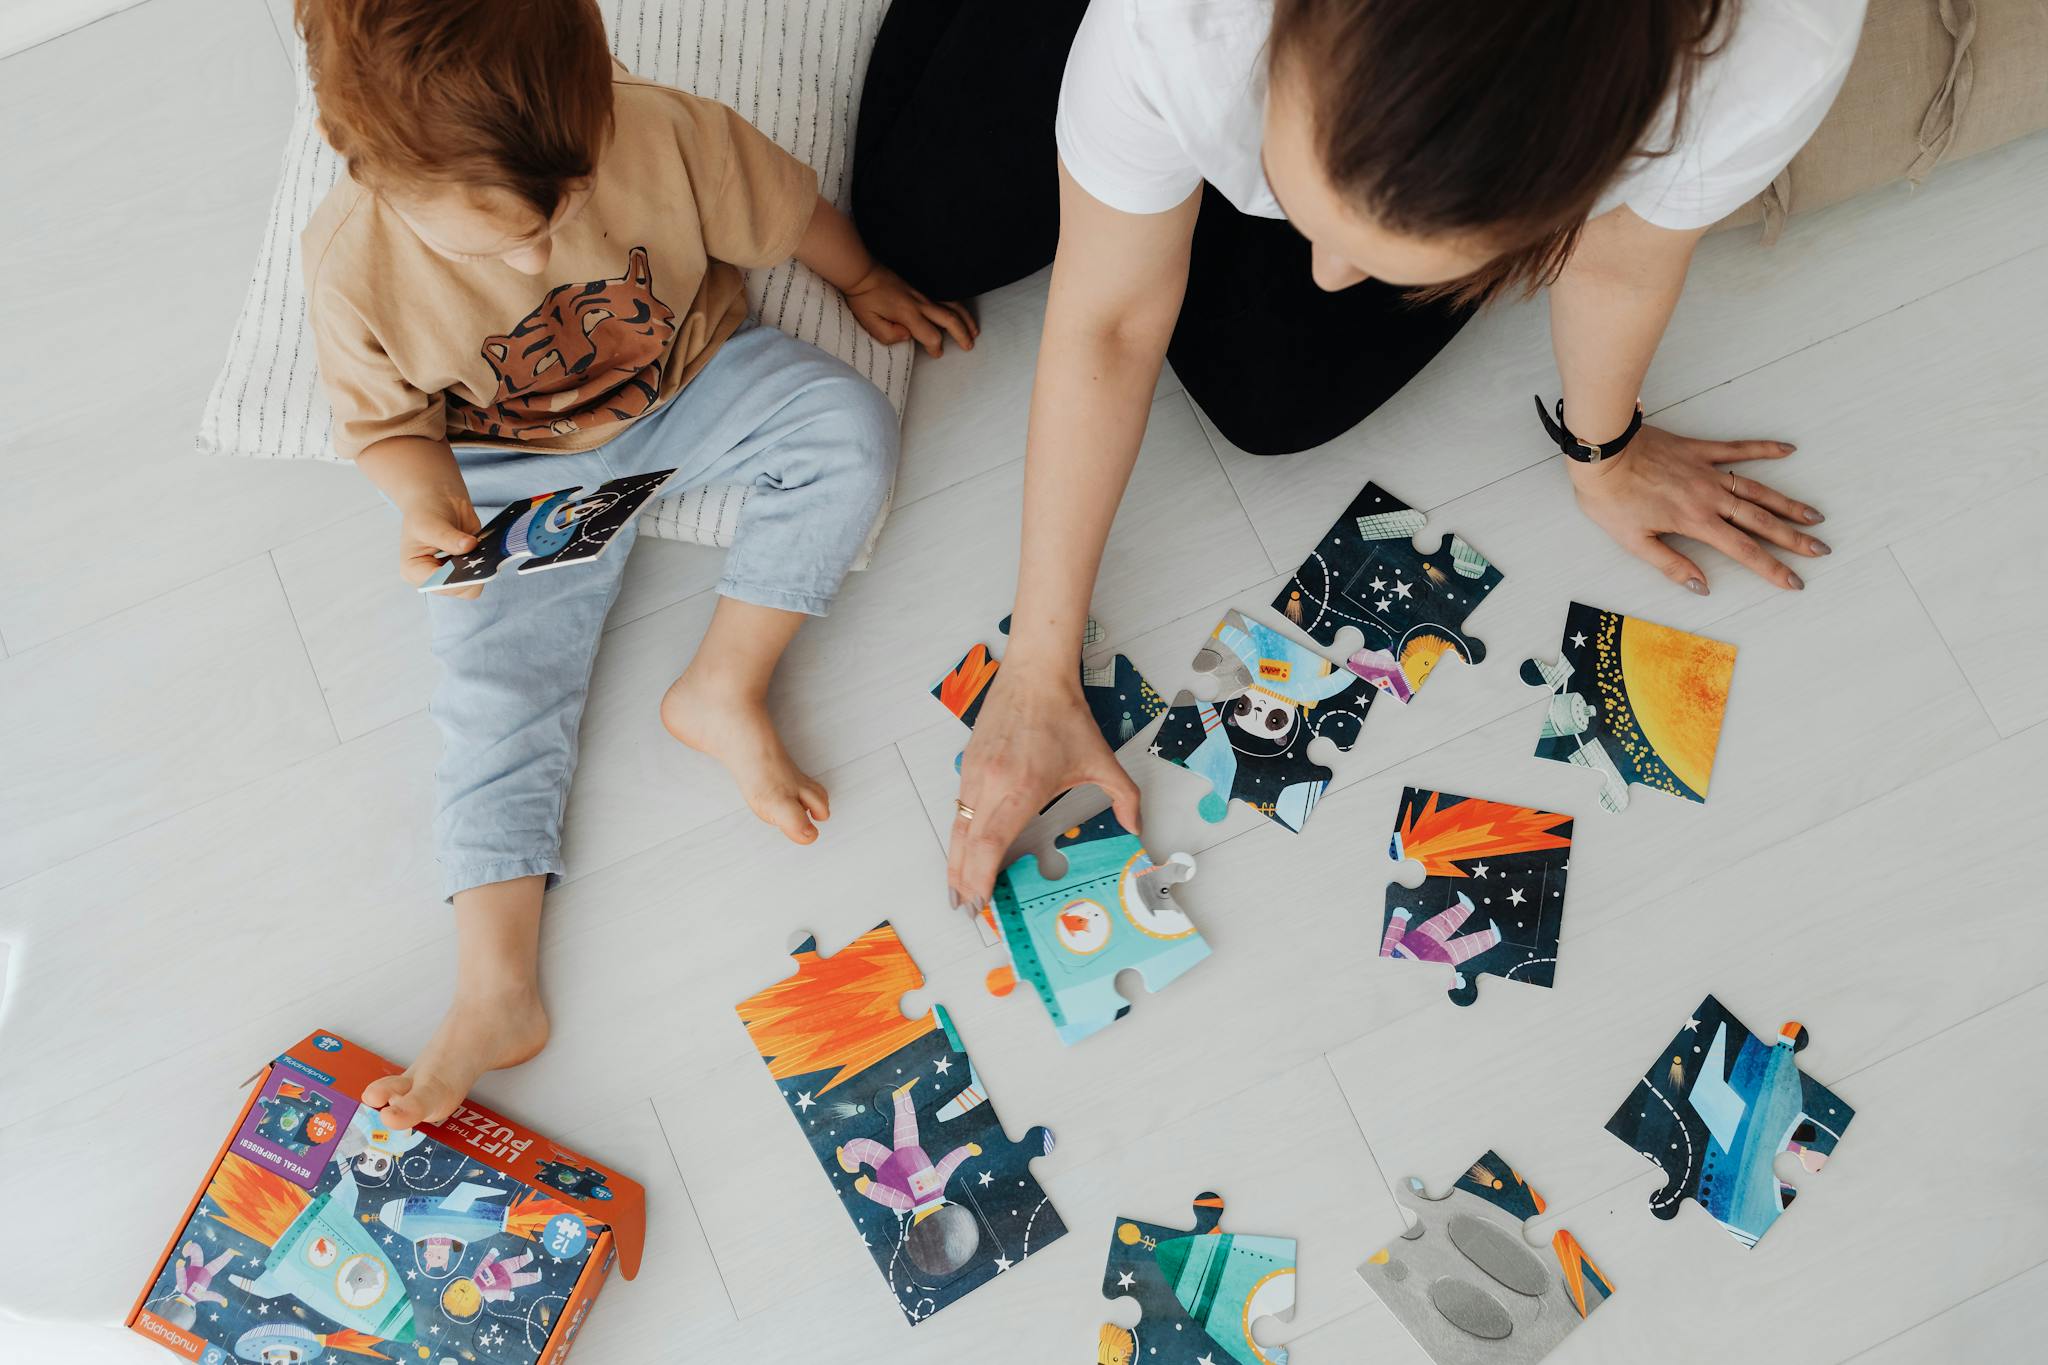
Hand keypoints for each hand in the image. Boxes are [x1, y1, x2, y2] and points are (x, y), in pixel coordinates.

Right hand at [398, 489, 483, 597]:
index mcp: (414, 571)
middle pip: (458, 589)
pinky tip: (485, 547)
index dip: (455, 579)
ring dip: (481, 568)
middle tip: (477, 552)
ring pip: (474, 584)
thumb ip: (448, 538)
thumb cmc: (425, 510)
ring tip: (480, 548)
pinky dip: (488, 561)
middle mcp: (434, 578)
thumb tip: (470, 546)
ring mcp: (453, 573)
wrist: (438, 499)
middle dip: (470, 574)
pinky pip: (483, 571)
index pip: (437, 586)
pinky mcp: (469, 566)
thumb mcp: (430, 523)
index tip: (469, 564)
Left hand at [843, 263, 977, 357]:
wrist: (863, 273)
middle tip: (969, 346)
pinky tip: (962, 314)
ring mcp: (923, 294)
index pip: (931, 335)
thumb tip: (908, 337)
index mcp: (908, 314)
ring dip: (966, 320)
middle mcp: (920, 303)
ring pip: (953, 306)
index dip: (936, 348)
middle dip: (962, 335)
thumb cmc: (864, 299)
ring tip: (974, 332)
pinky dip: (958, 306)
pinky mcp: (922, 289)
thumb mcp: (870, 323)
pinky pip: (946, 297)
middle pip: (950, 320)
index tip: (936, 354)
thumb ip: (889, 335)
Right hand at [946, 663, 1140, 908]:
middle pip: (966, 845)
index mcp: (1022, 788)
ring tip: (958, 891)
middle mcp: (991, 784)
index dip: (980, 878)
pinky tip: (964, 852)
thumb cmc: (1065, 715)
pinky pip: (959, 809)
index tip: (981, 902)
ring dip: (955, 863)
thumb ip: (1125, 798)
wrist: (1035, 674)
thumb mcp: (1102, 760)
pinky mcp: (968, 763)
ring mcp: (974, 773)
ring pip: (957, 828)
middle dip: (963, 883)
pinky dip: (959, 836)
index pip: (990, 844)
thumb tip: (1137, 829)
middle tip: (967, 911)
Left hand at [1567, 425, 1828, 593]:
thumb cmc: (1611, 500)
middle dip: (1794, 538)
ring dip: (1788, 503)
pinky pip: (1738, 449)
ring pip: (1758, 489)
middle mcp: (1710, 497)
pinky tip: (1788, 450)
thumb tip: (1703, 586)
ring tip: (1814, 515)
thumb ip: (1671, 565)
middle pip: (1761, 521)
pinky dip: (1764, 449)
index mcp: (1695, 522)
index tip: (1795, 581)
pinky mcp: (1699, 450)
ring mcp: (1707, 471)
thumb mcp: (1634, 542)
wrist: (1602, 454)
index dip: (1771, 568)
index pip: (1743, 550)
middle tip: (1821, 549)